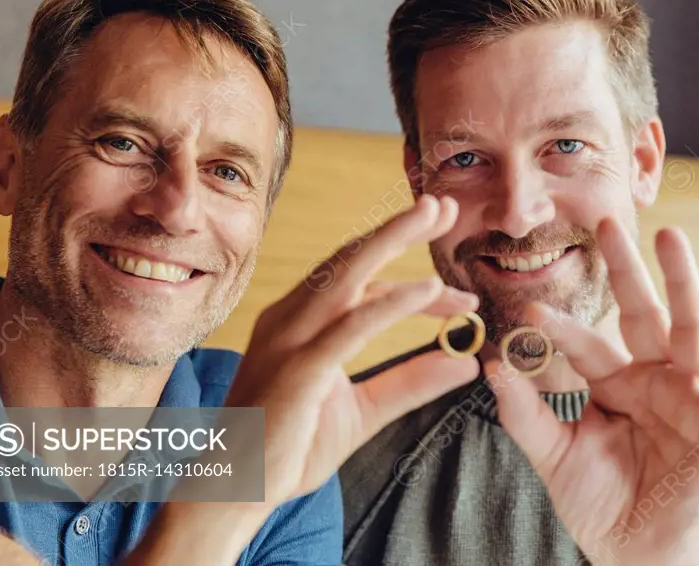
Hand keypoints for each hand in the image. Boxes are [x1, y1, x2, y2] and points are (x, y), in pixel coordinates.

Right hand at [225, 194, 480, 510]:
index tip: (457, 293)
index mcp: (301, 323)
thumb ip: (410, 384)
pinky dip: (390, 304)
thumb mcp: (362, 412)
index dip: (412, 286)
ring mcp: (291, 339)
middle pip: (353, 260)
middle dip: (400, 229)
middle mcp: (292, 319)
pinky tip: (427, 289)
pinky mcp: (298, 369)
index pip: (363, 288)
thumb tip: (464, 362)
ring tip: (436, 214)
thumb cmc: (287, 448)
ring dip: (394, 239)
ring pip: (348, 275)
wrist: (233, 492)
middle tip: (444, 206)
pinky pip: (350, 327)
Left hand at [487, 218, 698, 565]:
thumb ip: (526, 413)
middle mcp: (655, 379)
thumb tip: (490, 364)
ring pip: (686, 328)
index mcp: (616, 384)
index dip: (559, 326)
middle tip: (606, 221)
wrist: (637, 554)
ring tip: (670, 236)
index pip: (585, 345)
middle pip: (641, 314)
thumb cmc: (601, 504)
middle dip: (627, 269)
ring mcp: (690, 395)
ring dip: (680, 281)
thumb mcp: (555, 456)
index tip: (527, 306)